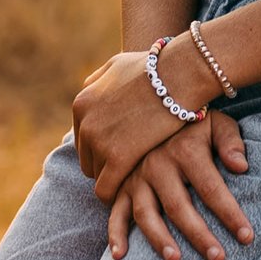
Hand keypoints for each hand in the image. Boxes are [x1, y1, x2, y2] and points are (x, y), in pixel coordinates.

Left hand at [70, 46, 182, 198]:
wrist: (178, 74)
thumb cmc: (156, 67)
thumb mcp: (118, 64)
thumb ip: (99, 79)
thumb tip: (90, 88)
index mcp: (82, 103)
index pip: (83, 139)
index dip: (103, 147)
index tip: (123, 152)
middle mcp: (85, 123)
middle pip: (88, 159)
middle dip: (107, 164)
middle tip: (133, 167)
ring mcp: (99, 141)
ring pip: (97, 175)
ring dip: (116, 177)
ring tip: (138, 178)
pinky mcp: (117, 158)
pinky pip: (105, 190)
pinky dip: (116, 195)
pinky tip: (133, 195)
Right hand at [109, 110, 254, 259]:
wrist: (153, 103)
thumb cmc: (193, 120)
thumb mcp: (216, 121)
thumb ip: (231, 142)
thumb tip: (242, 167)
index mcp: (186, 151)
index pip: (212, 189)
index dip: (231, 214)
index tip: (247, 237)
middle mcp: (158, 165)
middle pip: (180, 207)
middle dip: (200, 235)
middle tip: (218, 259)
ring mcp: (136, 177)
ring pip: (146, 214)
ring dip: (159, 240)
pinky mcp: (120, 185)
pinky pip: (115, 212)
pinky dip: (115, 235)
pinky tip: (121, 257)